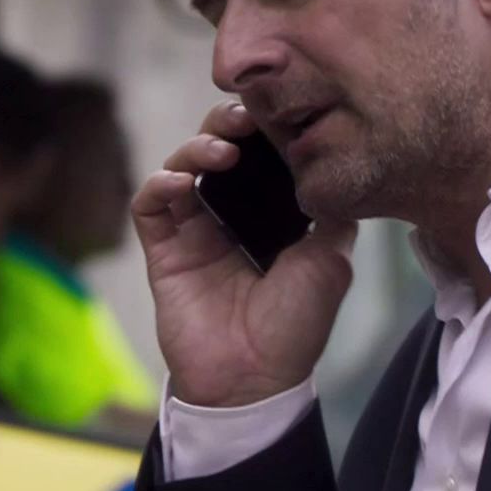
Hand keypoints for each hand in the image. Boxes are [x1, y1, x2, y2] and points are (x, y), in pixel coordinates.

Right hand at [130, 101, 356, 406]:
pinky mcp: (162, 249)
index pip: (262, 155)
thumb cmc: (294, 327)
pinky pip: (150, 203)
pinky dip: (161, 183)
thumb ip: (333, 214)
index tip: (279, 110)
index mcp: (271, 215)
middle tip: (244, 119)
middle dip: (228, 124)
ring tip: (220, 152)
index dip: (266, 127)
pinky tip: (183, 183)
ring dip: (196, 148)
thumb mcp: (330, 262)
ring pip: (182, 165)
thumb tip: (340, 168)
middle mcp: (231, 215)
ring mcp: (194, 230)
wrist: (253, 380)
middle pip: (219, 148)